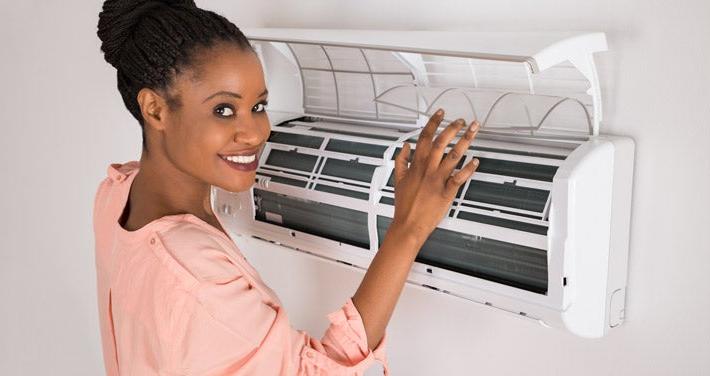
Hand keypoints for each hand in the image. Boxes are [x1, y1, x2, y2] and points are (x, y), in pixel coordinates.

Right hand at [389, 109, 479, 244]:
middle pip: (441, 142)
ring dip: (465, 141)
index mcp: (416, 165)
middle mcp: (427, 169)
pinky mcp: (446, 192)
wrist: (408, 224)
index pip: (424, 137)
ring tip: (473, 131)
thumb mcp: (397, 179)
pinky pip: (460, 177)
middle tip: (461, 121)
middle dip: (452, 128)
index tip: (440, 114)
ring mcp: (437, 180)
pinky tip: (475, 160)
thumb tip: (405, 147)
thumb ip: (401, 161)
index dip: (433, 123)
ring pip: (453, 156)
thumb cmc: (404, 205)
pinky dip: (469, 168)